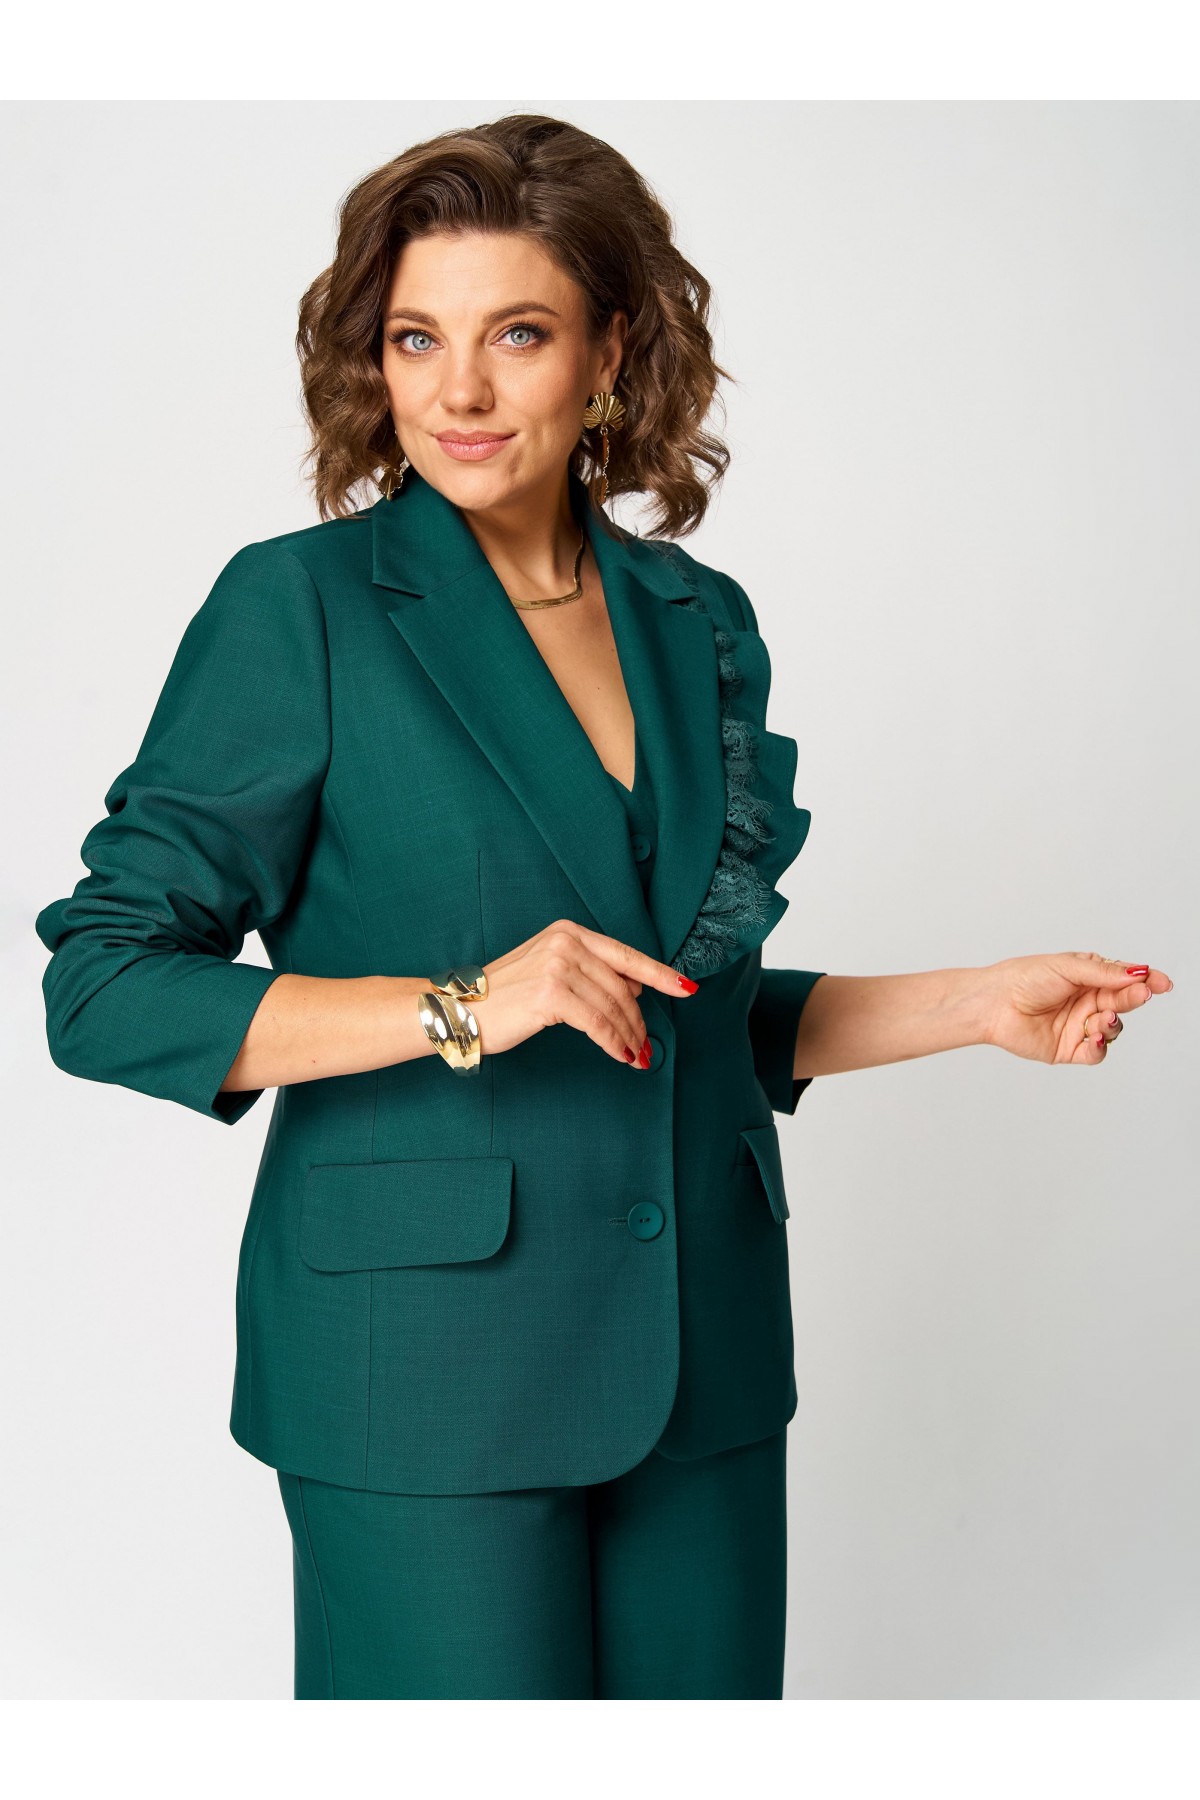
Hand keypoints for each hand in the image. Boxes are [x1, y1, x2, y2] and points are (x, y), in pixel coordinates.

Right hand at [476, 919, 698, 1065]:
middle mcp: (567, 942)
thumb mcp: (549, 969)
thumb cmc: (504, 996)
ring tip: (635, 1055)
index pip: (626, 955)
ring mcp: (559, 966)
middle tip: (646, 1046)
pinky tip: (620, 1055)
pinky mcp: (552, 995)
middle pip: (623, 987)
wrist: (458, 1009)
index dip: (660, 974)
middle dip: (639, 1021)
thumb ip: (589, 972)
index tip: (686, 988)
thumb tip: (633, 991)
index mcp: (569, 931)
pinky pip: (599, 1024)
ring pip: (614, 1008)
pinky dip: (614, 1043)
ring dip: (630, 1037)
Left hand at [979, 951, 1172, 1064]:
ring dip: (1113, 1024)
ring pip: (1112, 1029)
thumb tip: (1138, 972)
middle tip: (1141, 994)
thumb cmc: (1024, 978)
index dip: (1145, 981)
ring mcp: (1079, 1026)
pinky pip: (1095, 1053)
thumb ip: (1104, 973)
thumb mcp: (1068, 968)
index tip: (1162, 983)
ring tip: (1102, 1018)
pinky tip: (1094, 1037)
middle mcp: (1086, 1001)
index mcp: (1088, 978)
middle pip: (1122, 1003)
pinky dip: (1099, 1046)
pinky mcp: (1068, 1049)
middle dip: (1133, 999)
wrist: (993, 1004)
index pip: (1124, 980)